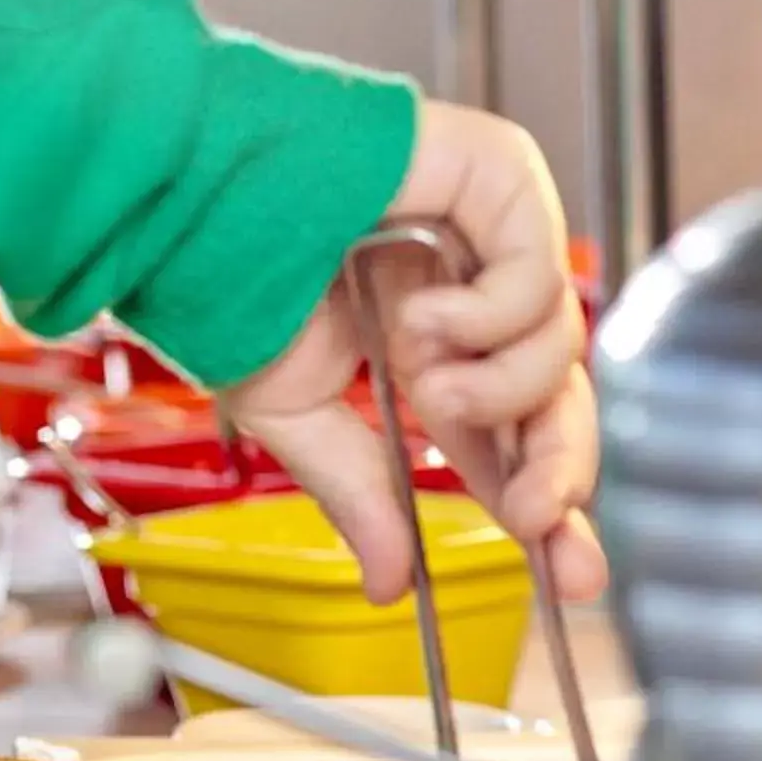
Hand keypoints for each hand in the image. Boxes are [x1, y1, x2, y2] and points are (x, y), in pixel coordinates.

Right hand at [219, 100, 600, 605]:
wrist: (193, 201)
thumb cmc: (222, 278)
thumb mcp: (296, 418)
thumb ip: (359, 493)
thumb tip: (391, 584)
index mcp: (422, 344)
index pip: (510, 432)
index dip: (545, 498)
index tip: (568, 573)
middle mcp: (465, 287)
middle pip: (559, 392)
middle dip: (559, 466)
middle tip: (536, 518)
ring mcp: (485, 229)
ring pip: (559, 341)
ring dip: (497, 388)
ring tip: (424, 381)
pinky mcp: (497, 176)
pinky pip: (539, 273)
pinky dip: (491, 316)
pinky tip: (421, 315)